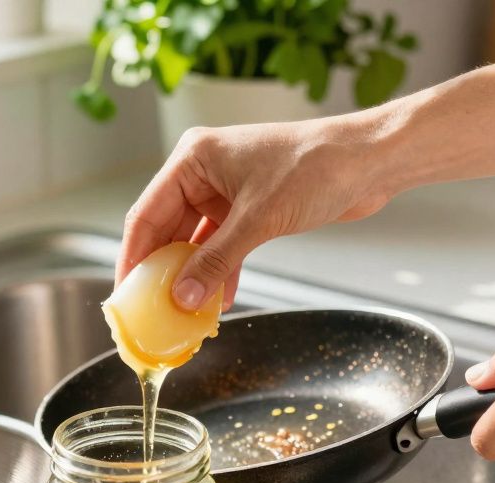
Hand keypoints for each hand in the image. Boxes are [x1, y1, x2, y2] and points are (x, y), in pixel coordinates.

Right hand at [119, 117, 393, 310]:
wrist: (369, 161)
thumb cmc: (317, 167)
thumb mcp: (258, 220)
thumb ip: (216, 260)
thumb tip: (182, 296)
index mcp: (194, 159)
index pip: (146, 214)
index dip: (133, 257)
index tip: (125, 293)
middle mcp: (204, 172)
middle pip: (167, 229)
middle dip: (162, 271)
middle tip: (152, 309)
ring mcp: (227, 190)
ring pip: (195, 241)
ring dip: (192, 275)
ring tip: (184, 311)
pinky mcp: (249, 207)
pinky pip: (222, 245)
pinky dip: (220, 270)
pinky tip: (219, 299)